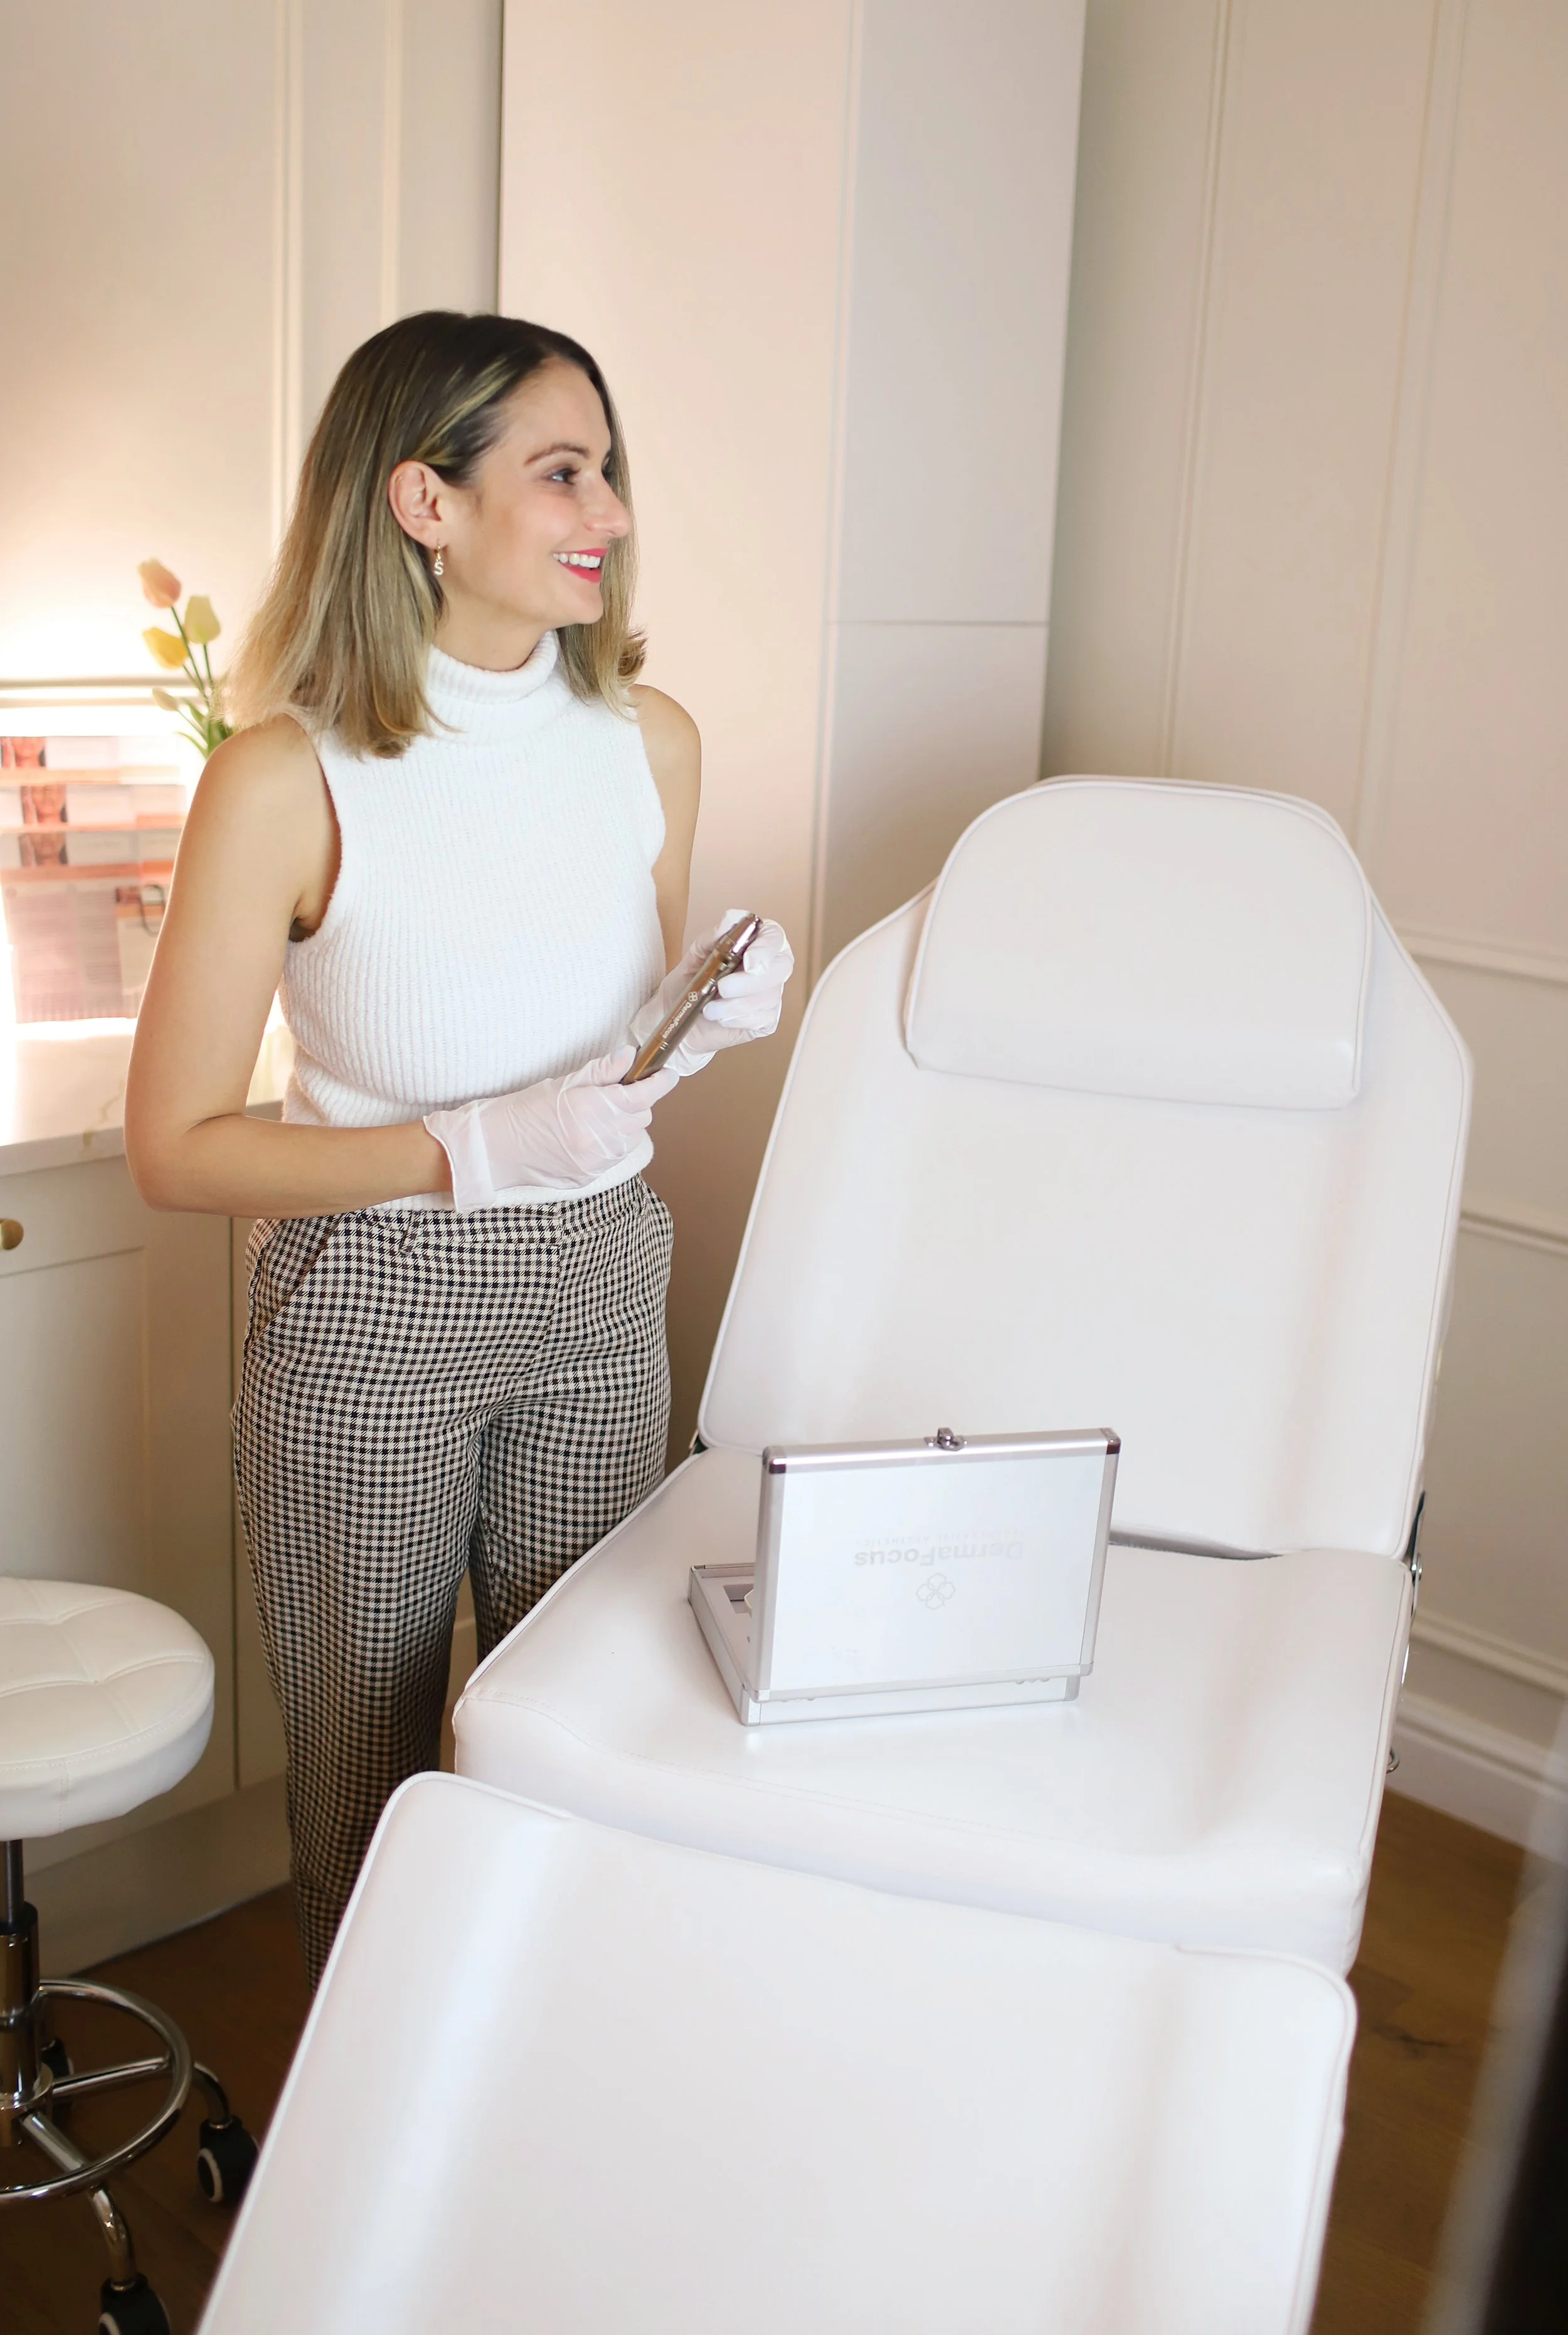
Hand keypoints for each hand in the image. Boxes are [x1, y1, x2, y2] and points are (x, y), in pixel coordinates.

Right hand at [425, 1048, 677, 1211]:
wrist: (498, 1148)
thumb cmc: (525, 1110)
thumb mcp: (564, 1083)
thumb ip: (601, 1072)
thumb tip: (630, 1056)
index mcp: (593, 1109)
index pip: (643, 1095)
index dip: (660, 1082)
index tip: (666, 1073)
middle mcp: (600, 1138)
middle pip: (643, 1117)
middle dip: (637, 1103)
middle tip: (616, 1093)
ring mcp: (597, 1161)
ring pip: (632, 1138)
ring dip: (625, 1125)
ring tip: (597, 1117)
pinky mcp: (591, 1176)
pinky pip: (616, 1156)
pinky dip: (611, 1143)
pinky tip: (588, 1136)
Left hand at [632, 911, 794, 1078]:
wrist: (679, 1016)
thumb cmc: (689, 982)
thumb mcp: (694, 955)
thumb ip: (712, 936)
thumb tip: (729, 920)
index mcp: (755, 943)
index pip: (774, 936)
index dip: (765, 948)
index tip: (747, 960)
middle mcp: (769, 966)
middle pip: (781, 967)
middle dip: (751, 980)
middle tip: (723, 987)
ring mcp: (771, 993)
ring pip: (770, 996)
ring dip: (736, 1004)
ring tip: (709, 1009)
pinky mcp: (767, 1019)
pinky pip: (764, 1018)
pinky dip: (739, 1019)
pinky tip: (721, 1019)